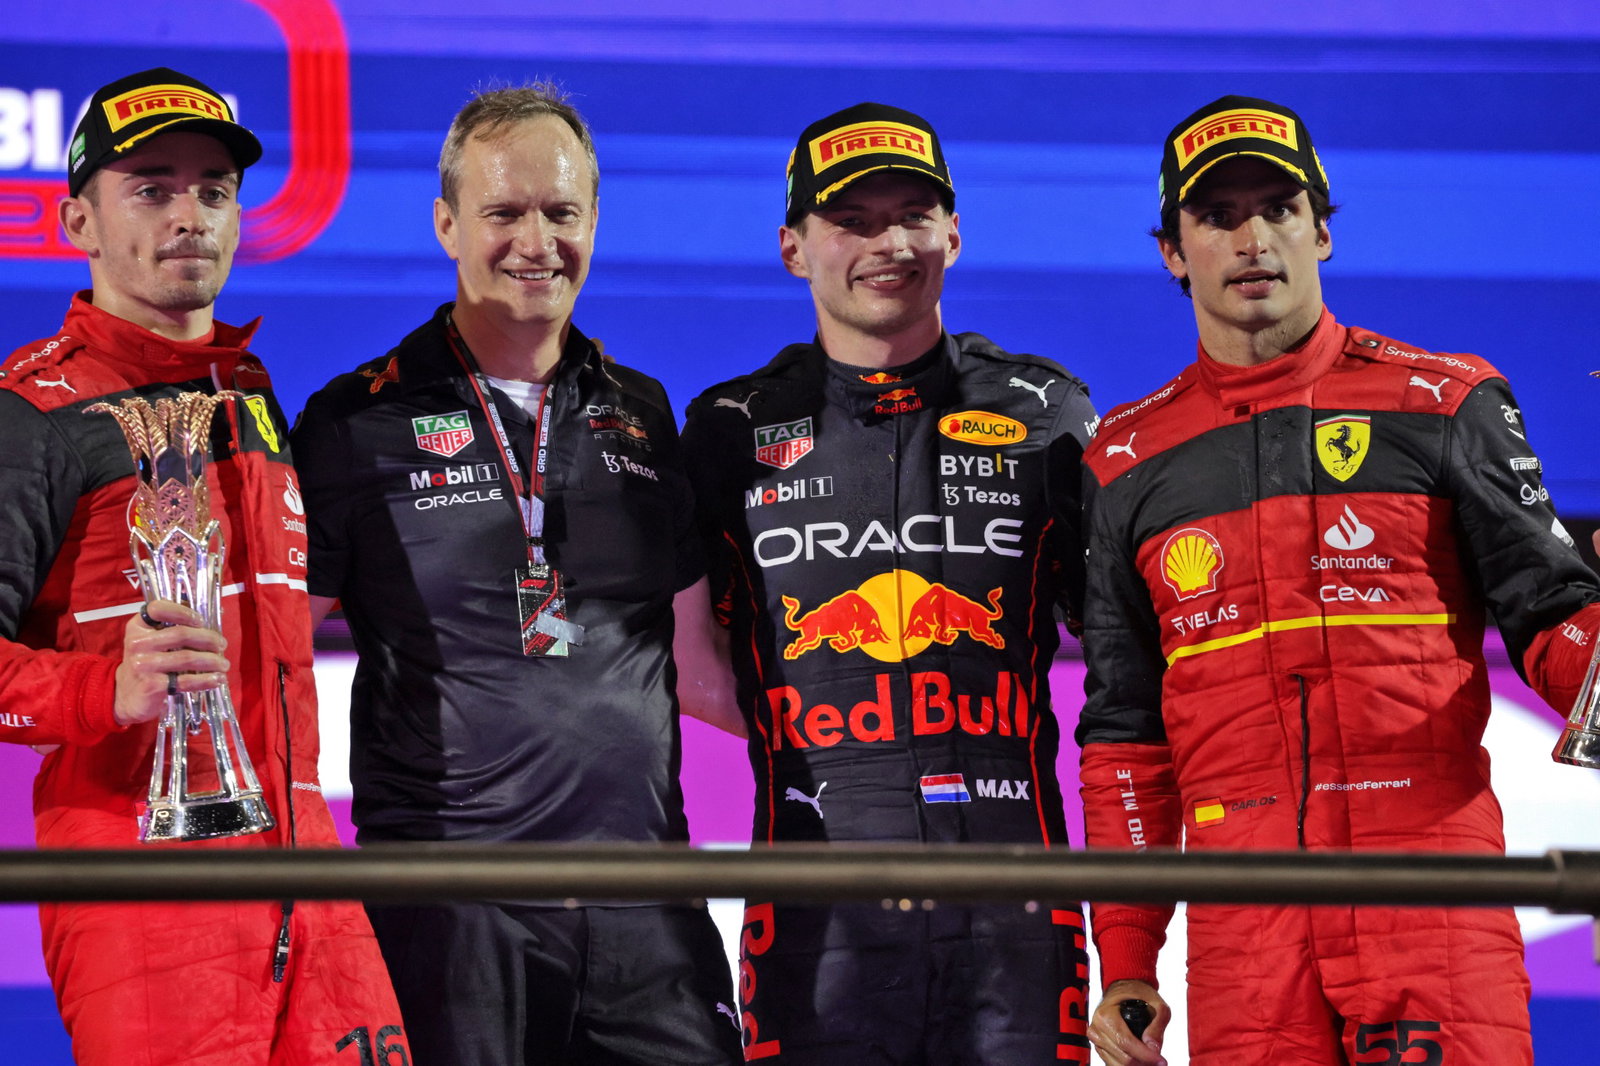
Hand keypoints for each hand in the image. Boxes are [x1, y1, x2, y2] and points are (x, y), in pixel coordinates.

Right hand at [113, 600, 228, 728]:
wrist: (127, 694)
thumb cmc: (149, 661)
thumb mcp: (154, 640)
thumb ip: (176, 626)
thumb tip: (217, 612)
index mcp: (138, 627)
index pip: (157, 609)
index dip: (182, 611)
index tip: (201, 620)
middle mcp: (137, 643)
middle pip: (181, 634)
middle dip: (208, 639)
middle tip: (222, 645)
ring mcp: (143, 665)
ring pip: (187, 658)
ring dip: (211, 661)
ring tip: (223, 664)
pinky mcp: (151, 685)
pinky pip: (185, 680)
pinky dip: (206, 679)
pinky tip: (218, 679)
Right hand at [1087, 979, 1170, 1065]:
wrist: (1122, 989)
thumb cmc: (1136, 993)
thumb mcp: (1156, 1002)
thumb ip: (1158, 1024)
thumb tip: (1153, 1047)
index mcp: (1106, 1015)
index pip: (1126, 1043)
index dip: (1146, 1055)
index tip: (1161, 1060)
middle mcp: (1097, 1029)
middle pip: (1123, 1058)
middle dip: (1144, 1062)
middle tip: (1159, 1060)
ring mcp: (1096, 1040)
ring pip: (1119, 1064)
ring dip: (1137, 1064)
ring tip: (1151, 1059)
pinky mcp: (1099, 1047)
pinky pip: (1114, 1063)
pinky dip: (1130, 1064)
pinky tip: (1141, 1058)